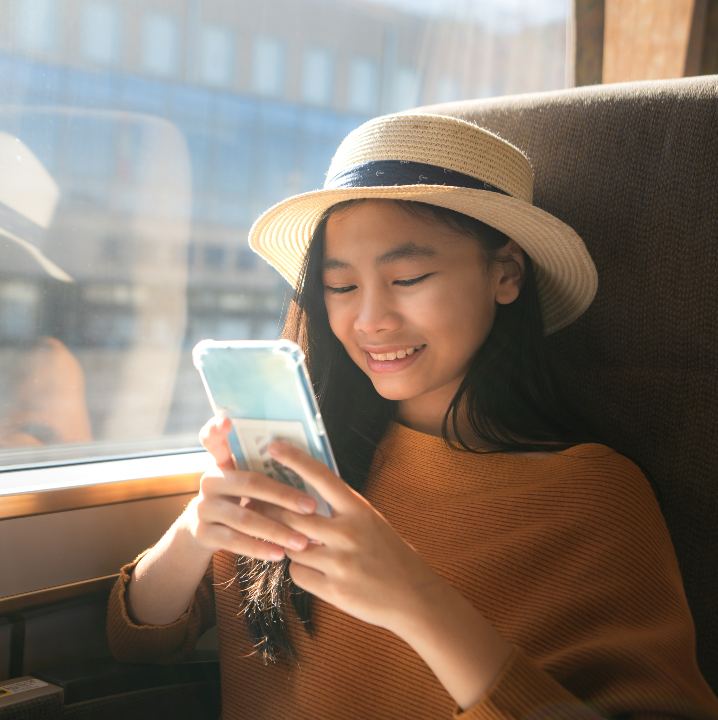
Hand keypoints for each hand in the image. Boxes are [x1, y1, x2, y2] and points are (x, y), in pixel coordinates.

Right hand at [183, 417, 317, 561]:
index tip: (227, 420)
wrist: (206, 531)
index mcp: (221, 461)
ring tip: (303, 541)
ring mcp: (203, 507)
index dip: (217, 428)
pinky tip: (280, 554)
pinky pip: (235, 541)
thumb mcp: (246, 481)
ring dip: (277, 530)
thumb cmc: (241, 499)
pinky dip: (260, 548)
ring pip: (244, 517)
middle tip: (312, 507)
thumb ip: (265, 469)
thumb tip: (310, 463)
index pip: (212, 438)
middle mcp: (209, 480)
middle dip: (284, 496)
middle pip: (249, 483)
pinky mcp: (203, 533)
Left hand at [265, 440, 445, 634]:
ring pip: (291, 546)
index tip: (274, 447)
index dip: (295, 459)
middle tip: (253, 503)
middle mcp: (348, 532)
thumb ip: (341, 510)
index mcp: (359, 509)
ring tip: (297, 545)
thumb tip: (303, 497)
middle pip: (292, 514)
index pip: (321, 476)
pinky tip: (316, 572)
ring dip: (288, 545)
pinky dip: (301, 571)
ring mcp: (340, 562)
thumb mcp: (371, 522)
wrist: (414, 598)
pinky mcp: (333, 590)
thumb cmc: (390, 554)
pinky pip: (298, 574)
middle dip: (268, 508)